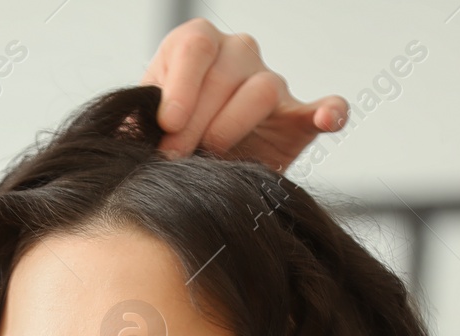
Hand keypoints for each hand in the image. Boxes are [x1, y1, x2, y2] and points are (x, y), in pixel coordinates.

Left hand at [141, 19, 347, 169]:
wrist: (189, 167)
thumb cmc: (161, 139)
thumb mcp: (141, 123)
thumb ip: (138, 120)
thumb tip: (132, 130)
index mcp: (197, 44)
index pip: (196, 47)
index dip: (181, 87)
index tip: (166, 124)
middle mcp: (237, 54)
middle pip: (225, 73)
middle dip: (196, 121)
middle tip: (175, 157)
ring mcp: (270, 83)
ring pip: (261, 90)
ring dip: (232, 127)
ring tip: (213, 156)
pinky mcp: (296, 118)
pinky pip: (321, 106)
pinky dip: (328, 111)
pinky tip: (326, 119)